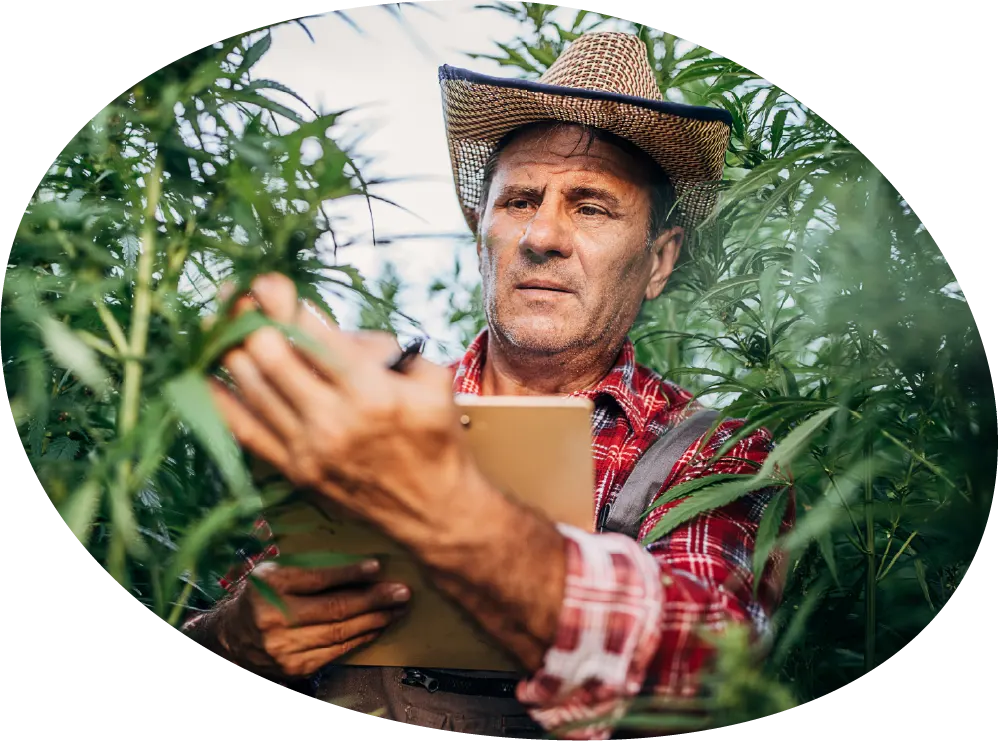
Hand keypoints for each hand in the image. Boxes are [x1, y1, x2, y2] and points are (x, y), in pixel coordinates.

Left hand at [208, 273, 493, 549]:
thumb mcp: (431, 379)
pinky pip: (243, 430)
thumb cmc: (436, 436)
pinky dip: (218, 398)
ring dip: (227, 348)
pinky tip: (202, 373)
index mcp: (373, 390)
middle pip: (269, 355)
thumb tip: (332, 329)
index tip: (266, 279)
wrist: (434, 510)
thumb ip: (384, 348)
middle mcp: (335, 418)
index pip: (311, 333)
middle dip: (246, 316)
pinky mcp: (294, 470)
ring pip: (250, 387)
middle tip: (234, 294)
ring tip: (216, 322)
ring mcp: (309, 448)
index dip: (280, 299)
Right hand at [214, 560, 410, 679]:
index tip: (377, 567)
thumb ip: (308, 568)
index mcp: (270, 585)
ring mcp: (284, 647)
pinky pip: (336, 652)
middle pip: (334, 609)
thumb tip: (359, 566)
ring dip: (375, 620)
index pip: (317, 579)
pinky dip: (361, 638)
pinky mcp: (294, 668)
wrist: (229, 637)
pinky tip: (378, 626)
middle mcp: (275, 618)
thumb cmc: (260, 596)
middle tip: (402, 592)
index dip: (349, 573)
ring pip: (340, 633)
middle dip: (374, 600)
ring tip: (398, 609)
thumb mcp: (274, 572)